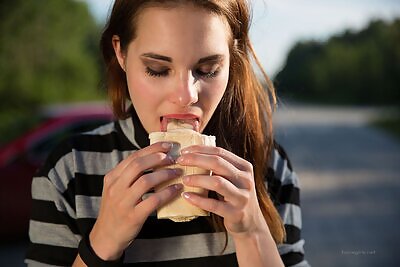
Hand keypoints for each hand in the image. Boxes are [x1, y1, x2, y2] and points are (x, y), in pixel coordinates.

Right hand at [89, 142, 182, 259]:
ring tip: (177, 173)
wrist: (105, 237)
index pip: (133, 157)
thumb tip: (154, 158)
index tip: (167, 145)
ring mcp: (123, 202)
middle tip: (173, 158)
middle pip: (138, 165)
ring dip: (165, 174)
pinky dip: (167, 193)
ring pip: (146, 181)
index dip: (151, 149)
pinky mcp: (133, 216)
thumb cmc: (116, 210)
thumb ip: (129, 175)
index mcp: (112, 178)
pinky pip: (153, 200)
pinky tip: (176, 189)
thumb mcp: (116, 189)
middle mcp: (115, 188)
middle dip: (158, 158)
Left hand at [177, 145, 267, 237]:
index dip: (200, 149)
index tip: (184, 151)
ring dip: (197, 179)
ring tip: (184, 179)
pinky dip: (198, 199)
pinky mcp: (235, 213)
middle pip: (217, 163)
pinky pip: (213, 204)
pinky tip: (187, 196)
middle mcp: (245, 180)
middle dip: (196, 159)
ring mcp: (242, 197)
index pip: (220, 152)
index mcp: (244, 167)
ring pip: (217, 182)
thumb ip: (220, 167)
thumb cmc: (236, 197)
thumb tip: (193, 154)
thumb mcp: (233, 178)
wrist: (251, 223)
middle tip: (180, 161)